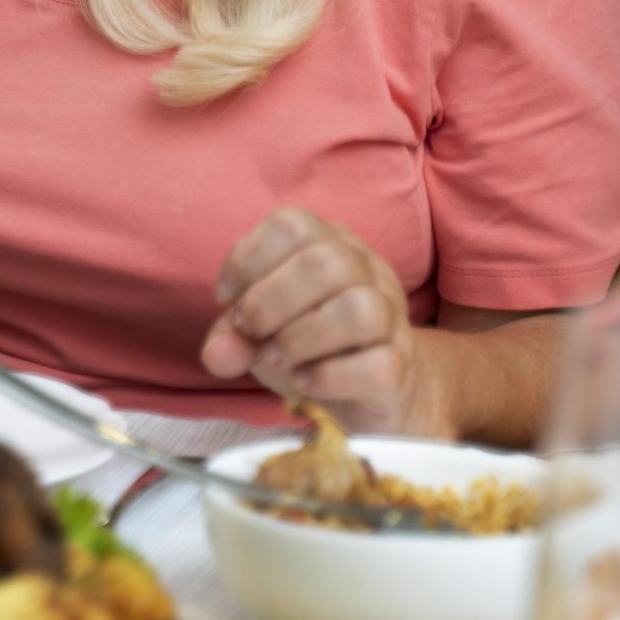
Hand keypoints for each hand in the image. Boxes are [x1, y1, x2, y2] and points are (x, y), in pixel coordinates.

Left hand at [201, 207, 443, 434]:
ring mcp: (393, 319)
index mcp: (331, 245)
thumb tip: (216, 352)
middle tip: (250, 330)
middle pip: (328, 262)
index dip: (247, 259)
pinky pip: (378, 365)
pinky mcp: (403, 369)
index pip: (293, 224)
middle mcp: (368, 272)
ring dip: (300, 336)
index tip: (227, 298)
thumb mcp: (258, 334)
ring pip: (359, 309)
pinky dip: (328, 376)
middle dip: (270, 300)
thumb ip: (231, 336)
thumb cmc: (305, 346)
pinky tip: (303, 382)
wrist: (370, 394)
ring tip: (275, 356)